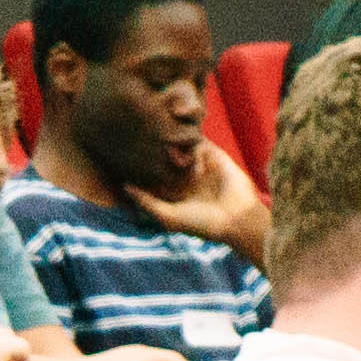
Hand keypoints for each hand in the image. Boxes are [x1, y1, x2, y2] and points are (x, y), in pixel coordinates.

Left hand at [135, 141, 271, 257]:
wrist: (237, 219)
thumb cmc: (201, 223)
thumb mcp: (168, 216)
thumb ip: (146, 202)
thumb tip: (124, 187)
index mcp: (173, 191)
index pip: (153, 173)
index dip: (140, 165)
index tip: (125, 155)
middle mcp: (186, 176)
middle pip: (165, 155)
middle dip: (154, 147)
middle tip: (140, 138)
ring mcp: (200, 164)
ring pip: (181, 145)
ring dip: (172, 140)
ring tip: (162, 137)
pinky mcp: (215, 156)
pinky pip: (199, 141)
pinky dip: (191, 140)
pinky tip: (184, 144)